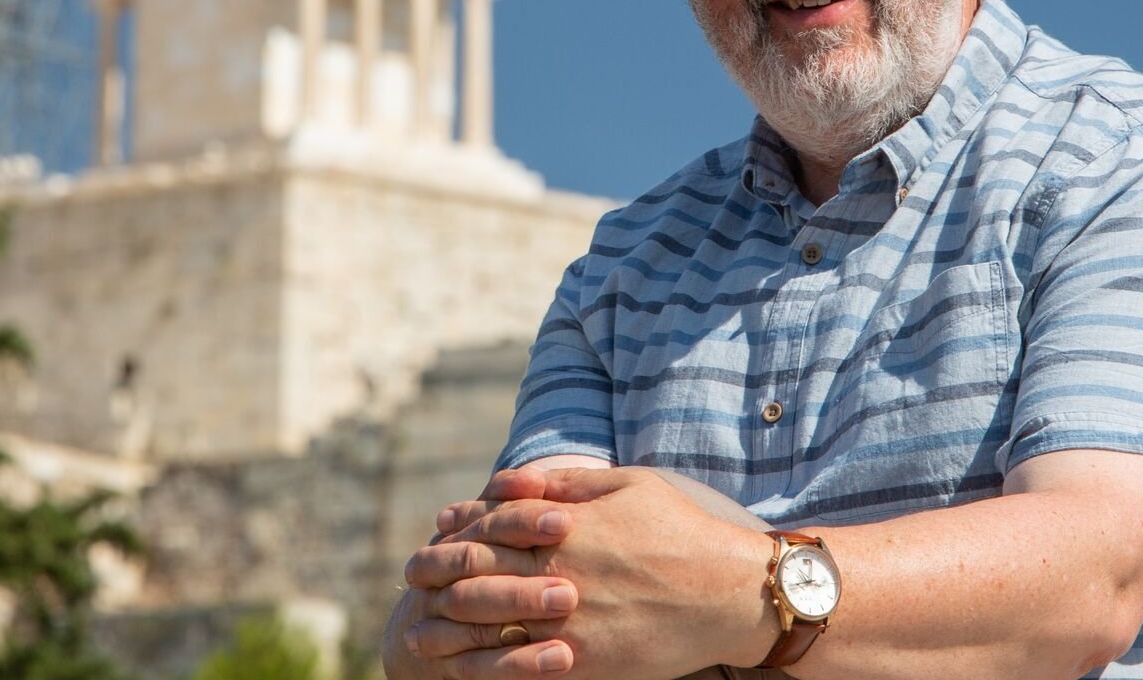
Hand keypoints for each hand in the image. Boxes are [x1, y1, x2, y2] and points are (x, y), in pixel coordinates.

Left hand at [425, 468, 778, 679]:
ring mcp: (571, 622)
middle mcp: (561, 574)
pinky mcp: (586, 663)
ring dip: (448, 628)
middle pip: (478, 576)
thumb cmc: (681, 531)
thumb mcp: (627, 484)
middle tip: (411, 579)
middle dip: (436, 576)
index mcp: (567, 528)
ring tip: (420, 632)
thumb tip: (510, 481)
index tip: (433, 535)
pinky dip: (489, 667)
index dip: (456, 531)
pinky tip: (468, 668)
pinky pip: (523, 667)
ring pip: (491, 625)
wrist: (731, 594)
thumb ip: (563, 484)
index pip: (490, 527)